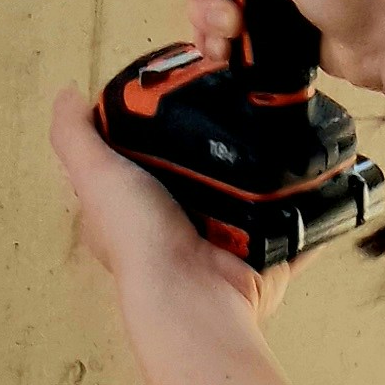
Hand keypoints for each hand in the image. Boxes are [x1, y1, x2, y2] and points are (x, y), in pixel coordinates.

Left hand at [47, 84, 289, 324]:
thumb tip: (66, 94)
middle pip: (196, 174)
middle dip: (216, 144)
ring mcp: (220, 243)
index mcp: (131, 213)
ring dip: (263, 170)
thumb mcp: (95, 175)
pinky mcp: (260, 254)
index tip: (178, 91)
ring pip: (246, 195)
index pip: (136, 162)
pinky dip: (307, 207)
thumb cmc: (140, 236)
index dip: (149, 131)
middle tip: (240, 97)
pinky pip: (289, 224)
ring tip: (283, 121)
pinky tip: (317, 172)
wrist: (197, 292)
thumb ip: (75, 135)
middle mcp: (173, 229)